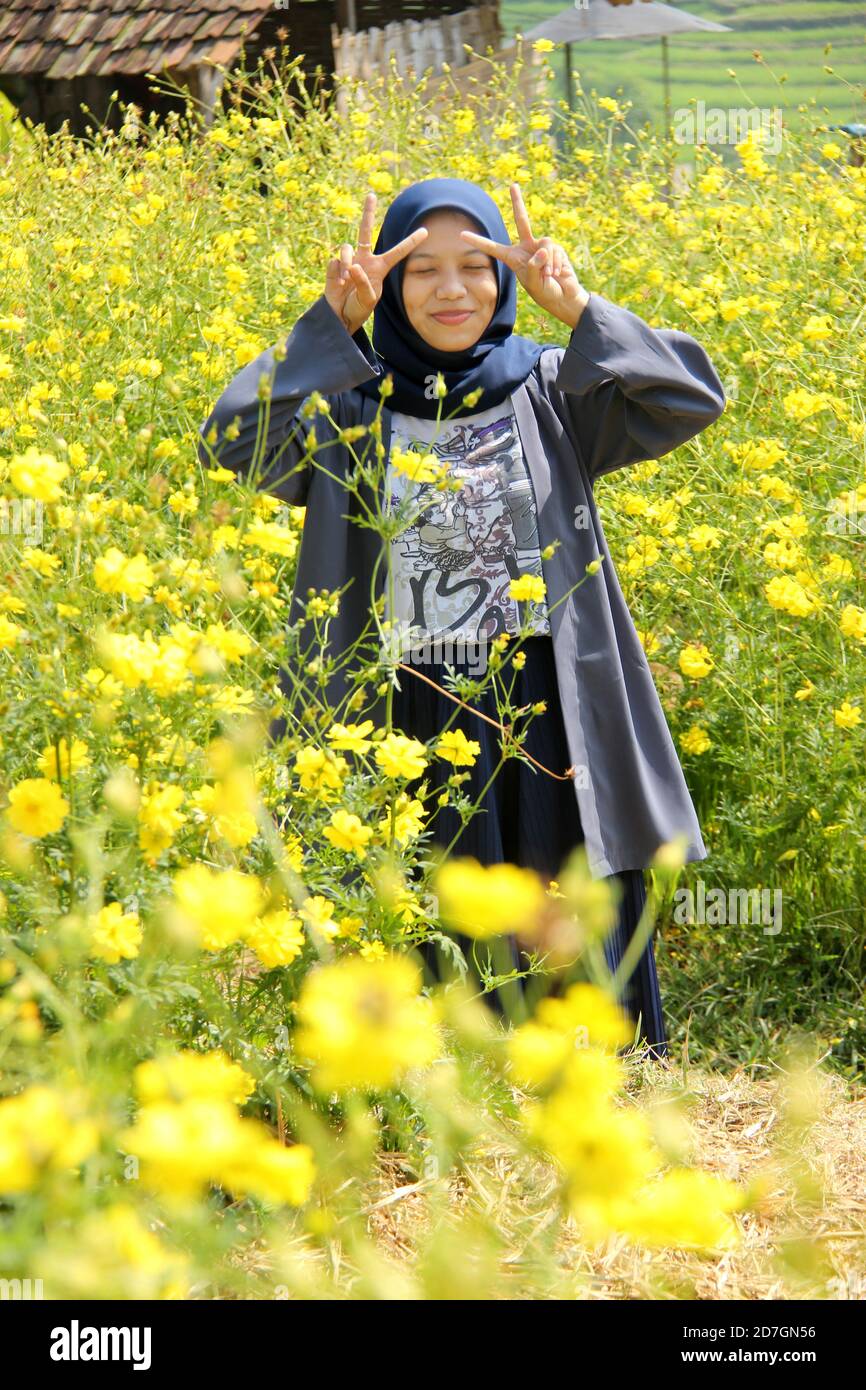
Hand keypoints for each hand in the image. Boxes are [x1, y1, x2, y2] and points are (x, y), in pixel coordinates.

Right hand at [324, 192, 428, 335]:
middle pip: (365, 231)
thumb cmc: (358, 309)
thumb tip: (354, 266)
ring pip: (346, 248)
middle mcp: (364, 260)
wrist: (340, 316)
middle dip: (368, 213)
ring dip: (346, 263)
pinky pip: (335, 261)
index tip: (425, 231)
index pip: (398, 253)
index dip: (410, 242)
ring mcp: (348, 261)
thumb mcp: (368, 300)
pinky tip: (339, 284)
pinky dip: (337, 273)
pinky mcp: (334, 265)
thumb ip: (364, 283)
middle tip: (371, 195)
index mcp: (379, 268)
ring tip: (346, 280)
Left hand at [460, 183, 589, 329]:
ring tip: (548, 276)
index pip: (493, 248)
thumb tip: (543, 250)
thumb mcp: (533, 283)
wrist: (563, 296)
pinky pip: (554, 250)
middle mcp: (526, 248)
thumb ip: (534, 266)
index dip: (479, 242)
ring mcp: (541, 246)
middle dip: (518, 202)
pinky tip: (556, 274)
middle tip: (513, 185)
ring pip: (544, 244)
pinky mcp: (555, 248)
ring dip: (547, 263)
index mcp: (513, 258)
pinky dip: (555, 263)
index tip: (462, 235)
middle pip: (522, 220)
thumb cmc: (545, 292)